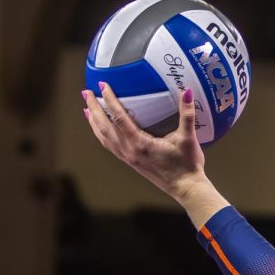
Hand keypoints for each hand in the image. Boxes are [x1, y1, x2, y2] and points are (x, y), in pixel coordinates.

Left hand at [82, 83, 205, 200]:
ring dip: (93, 122)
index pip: (119, 118)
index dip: (110, 100)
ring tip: (87, 109)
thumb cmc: (187, 165)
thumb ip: (187, 114)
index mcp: (140, 144)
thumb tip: (188, 91)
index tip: (103, 85)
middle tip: (86, 93)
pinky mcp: (131, 162)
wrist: (186, 188)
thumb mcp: (188, 138)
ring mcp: (129, 158)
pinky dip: (102, 134)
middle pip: (104, 127)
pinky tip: (102, 129)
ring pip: (104, 138)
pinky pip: (110, 146)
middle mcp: (130, 151)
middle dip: (93, 109)